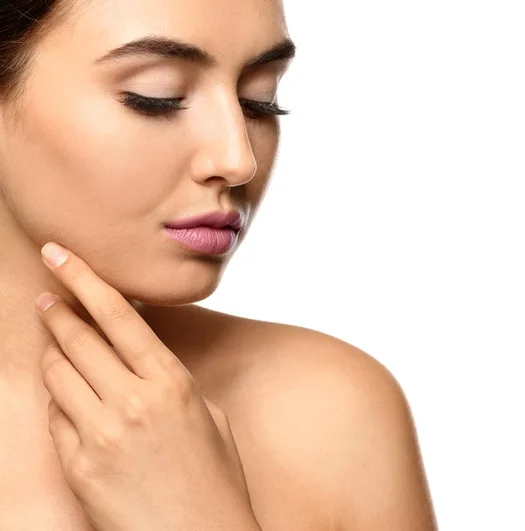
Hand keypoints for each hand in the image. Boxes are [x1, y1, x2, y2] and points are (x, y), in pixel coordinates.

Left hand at [35, 242, 259, 530]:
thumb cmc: (215, 478)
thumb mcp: (208, 414)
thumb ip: (170, 380)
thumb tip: (139, 355)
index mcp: (171, 382)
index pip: (118, 315)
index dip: (84, 278)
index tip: (60, 254)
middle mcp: (132, 402)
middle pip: (78, 337)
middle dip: (57, 310)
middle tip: (45, 295)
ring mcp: (101, 435)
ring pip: (57, 372)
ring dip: (53, 351)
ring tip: (54, 341)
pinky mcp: (78, 467)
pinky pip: (55, 417)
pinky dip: (58, 399)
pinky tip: (69, 395)